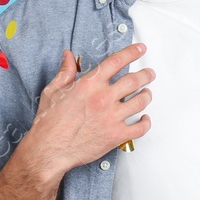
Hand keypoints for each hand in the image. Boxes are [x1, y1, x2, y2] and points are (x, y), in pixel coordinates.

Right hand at [23, 42, 153, 180]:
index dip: (132, 53)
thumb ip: (65, 72)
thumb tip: (68, 55)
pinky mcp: (116, 135)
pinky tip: (144, 119)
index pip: (117, 62)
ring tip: (147, 93)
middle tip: (149, 73)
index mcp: (90, 84)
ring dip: (147, 95)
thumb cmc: (49, 122)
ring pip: (140, 102)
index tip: (140, 49)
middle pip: (134, 81)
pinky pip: (140, 128)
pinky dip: (146, 122)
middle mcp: (104, 98)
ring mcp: (112, 117)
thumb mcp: (53, 91)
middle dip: (146, 75)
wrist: (49, 149)